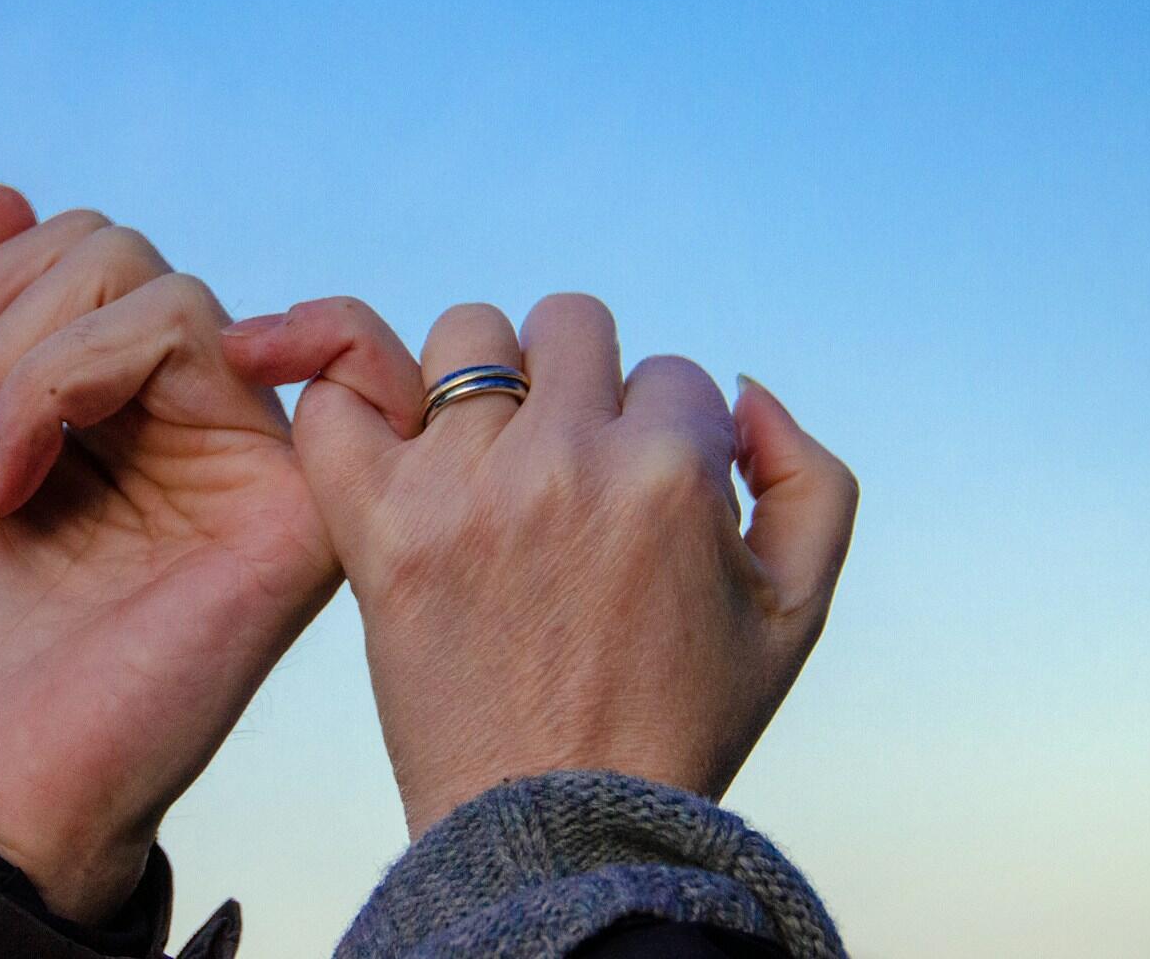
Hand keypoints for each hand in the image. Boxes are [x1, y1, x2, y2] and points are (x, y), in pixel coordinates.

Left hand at [0, 186, 337, 921]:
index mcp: (122, 400)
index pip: (79, 251)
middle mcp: (194, 413)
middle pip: (117, 251)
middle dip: (4, 322)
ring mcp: (247, 448)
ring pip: (161, 289)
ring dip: (37, 364)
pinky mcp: (289, 495)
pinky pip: (236, 341)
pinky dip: (105, 358)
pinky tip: (47, 439)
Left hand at [225, 294, 857, 834]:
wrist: (557, 825)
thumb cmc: (680, 719)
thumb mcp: (798, 609)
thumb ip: (809, 476)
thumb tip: (739, 386)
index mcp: (674, 470)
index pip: (671, 372)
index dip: (664, 435)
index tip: (642, 502)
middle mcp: (567, 461)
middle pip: (568, 324)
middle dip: (580, 384)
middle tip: (567, 463)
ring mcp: (463, 487)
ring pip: (466, 339)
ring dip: (482, 385)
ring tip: (488, 461)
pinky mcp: (378, 525)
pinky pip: (340, 403)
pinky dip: (354, 402)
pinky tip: (390, 445)